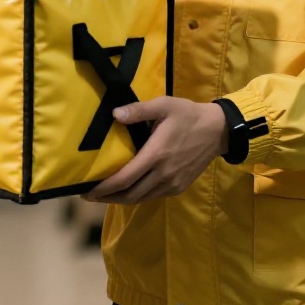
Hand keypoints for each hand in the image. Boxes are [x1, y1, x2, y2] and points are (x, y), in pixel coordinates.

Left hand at [83, 97, 228, 204]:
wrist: (218, 131)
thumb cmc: (187, 115)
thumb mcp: (164, 105)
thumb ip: (138, 110)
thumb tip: (114, 114)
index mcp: (156, 155)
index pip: (124, 179)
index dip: (103, 188)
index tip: (86, 191)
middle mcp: (163, 174)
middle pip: (129, 194)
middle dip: (107, 198)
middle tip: (89, 195)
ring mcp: (172, 183)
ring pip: (140, 199)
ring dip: (120, 199)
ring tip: (104, 195)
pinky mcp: (178, 187)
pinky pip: (152, 196)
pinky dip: (137, 196)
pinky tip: (127, 190)